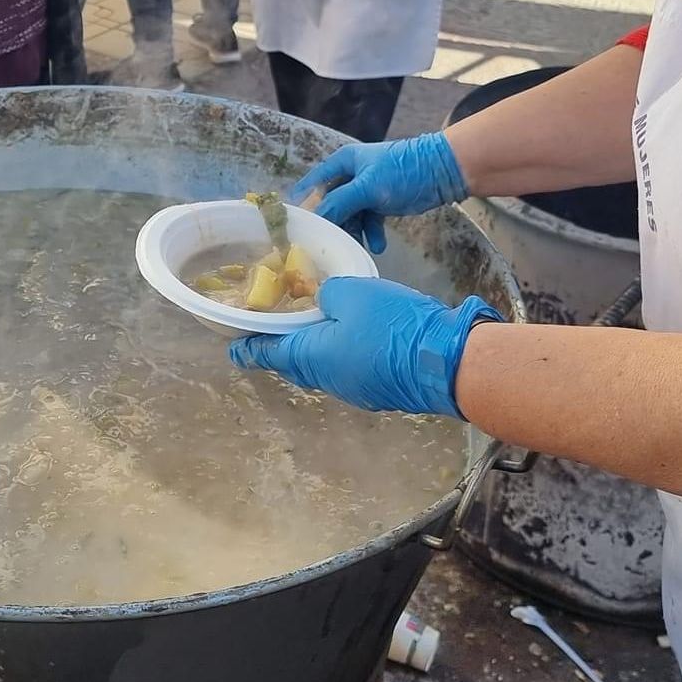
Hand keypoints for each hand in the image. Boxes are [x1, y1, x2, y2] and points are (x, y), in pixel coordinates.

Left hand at [228, 277, 501, 418]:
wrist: (448, 361)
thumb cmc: (392, 325)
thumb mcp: (352, 293)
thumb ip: (328, 293)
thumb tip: (325, 300)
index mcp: (309, 358)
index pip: (266, 353)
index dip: (248, 348)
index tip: (233, 347)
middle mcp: (327, 380)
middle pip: (293, 362)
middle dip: (278, 348)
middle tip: (270, 331)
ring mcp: (354, 389)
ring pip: (321, 367)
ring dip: (311, 350)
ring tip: (308, 329)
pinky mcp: (379, 389)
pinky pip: (347, 369)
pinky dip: (339, 353)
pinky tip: (347, 338)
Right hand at [289, 132, 469, 254]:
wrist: (444, 172)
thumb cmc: (403, 171)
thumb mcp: (367, 187)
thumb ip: (339, 203)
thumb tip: (316, 221)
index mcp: (341, 164)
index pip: (313, 185)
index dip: (304, 204)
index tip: (298, 227)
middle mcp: (350, 176)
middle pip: (330, 204)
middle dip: (332, 224)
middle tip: (330, 244)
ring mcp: (365, 191)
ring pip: (349, 216)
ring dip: (353, 232)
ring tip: (359, 246)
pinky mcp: (380, 203)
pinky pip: (367, 221)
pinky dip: (371, 233)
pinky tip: (378, 245)